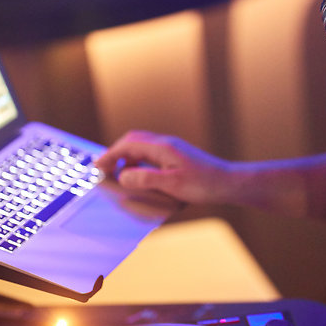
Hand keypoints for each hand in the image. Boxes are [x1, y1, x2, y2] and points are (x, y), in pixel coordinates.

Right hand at [94, 130, 233, 204]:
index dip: (110, 155)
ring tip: (118, 173)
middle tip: (103, 168)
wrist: (229, 183)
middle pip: (133, 140)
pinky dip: (138, 162)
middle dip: (116, 152)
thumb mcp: (172, 185)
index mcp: (162, 147)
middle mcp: (166, 144)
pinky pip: (151, 154)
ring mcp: (172, 150)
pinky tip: (139, 175)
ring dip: (127, 157)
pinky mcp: (177, 157)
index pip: (129, 144)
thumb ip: (145, 179)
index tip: (97, 167)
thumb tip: (123, 176)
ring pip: (142, 147)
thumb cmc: (203, 184)